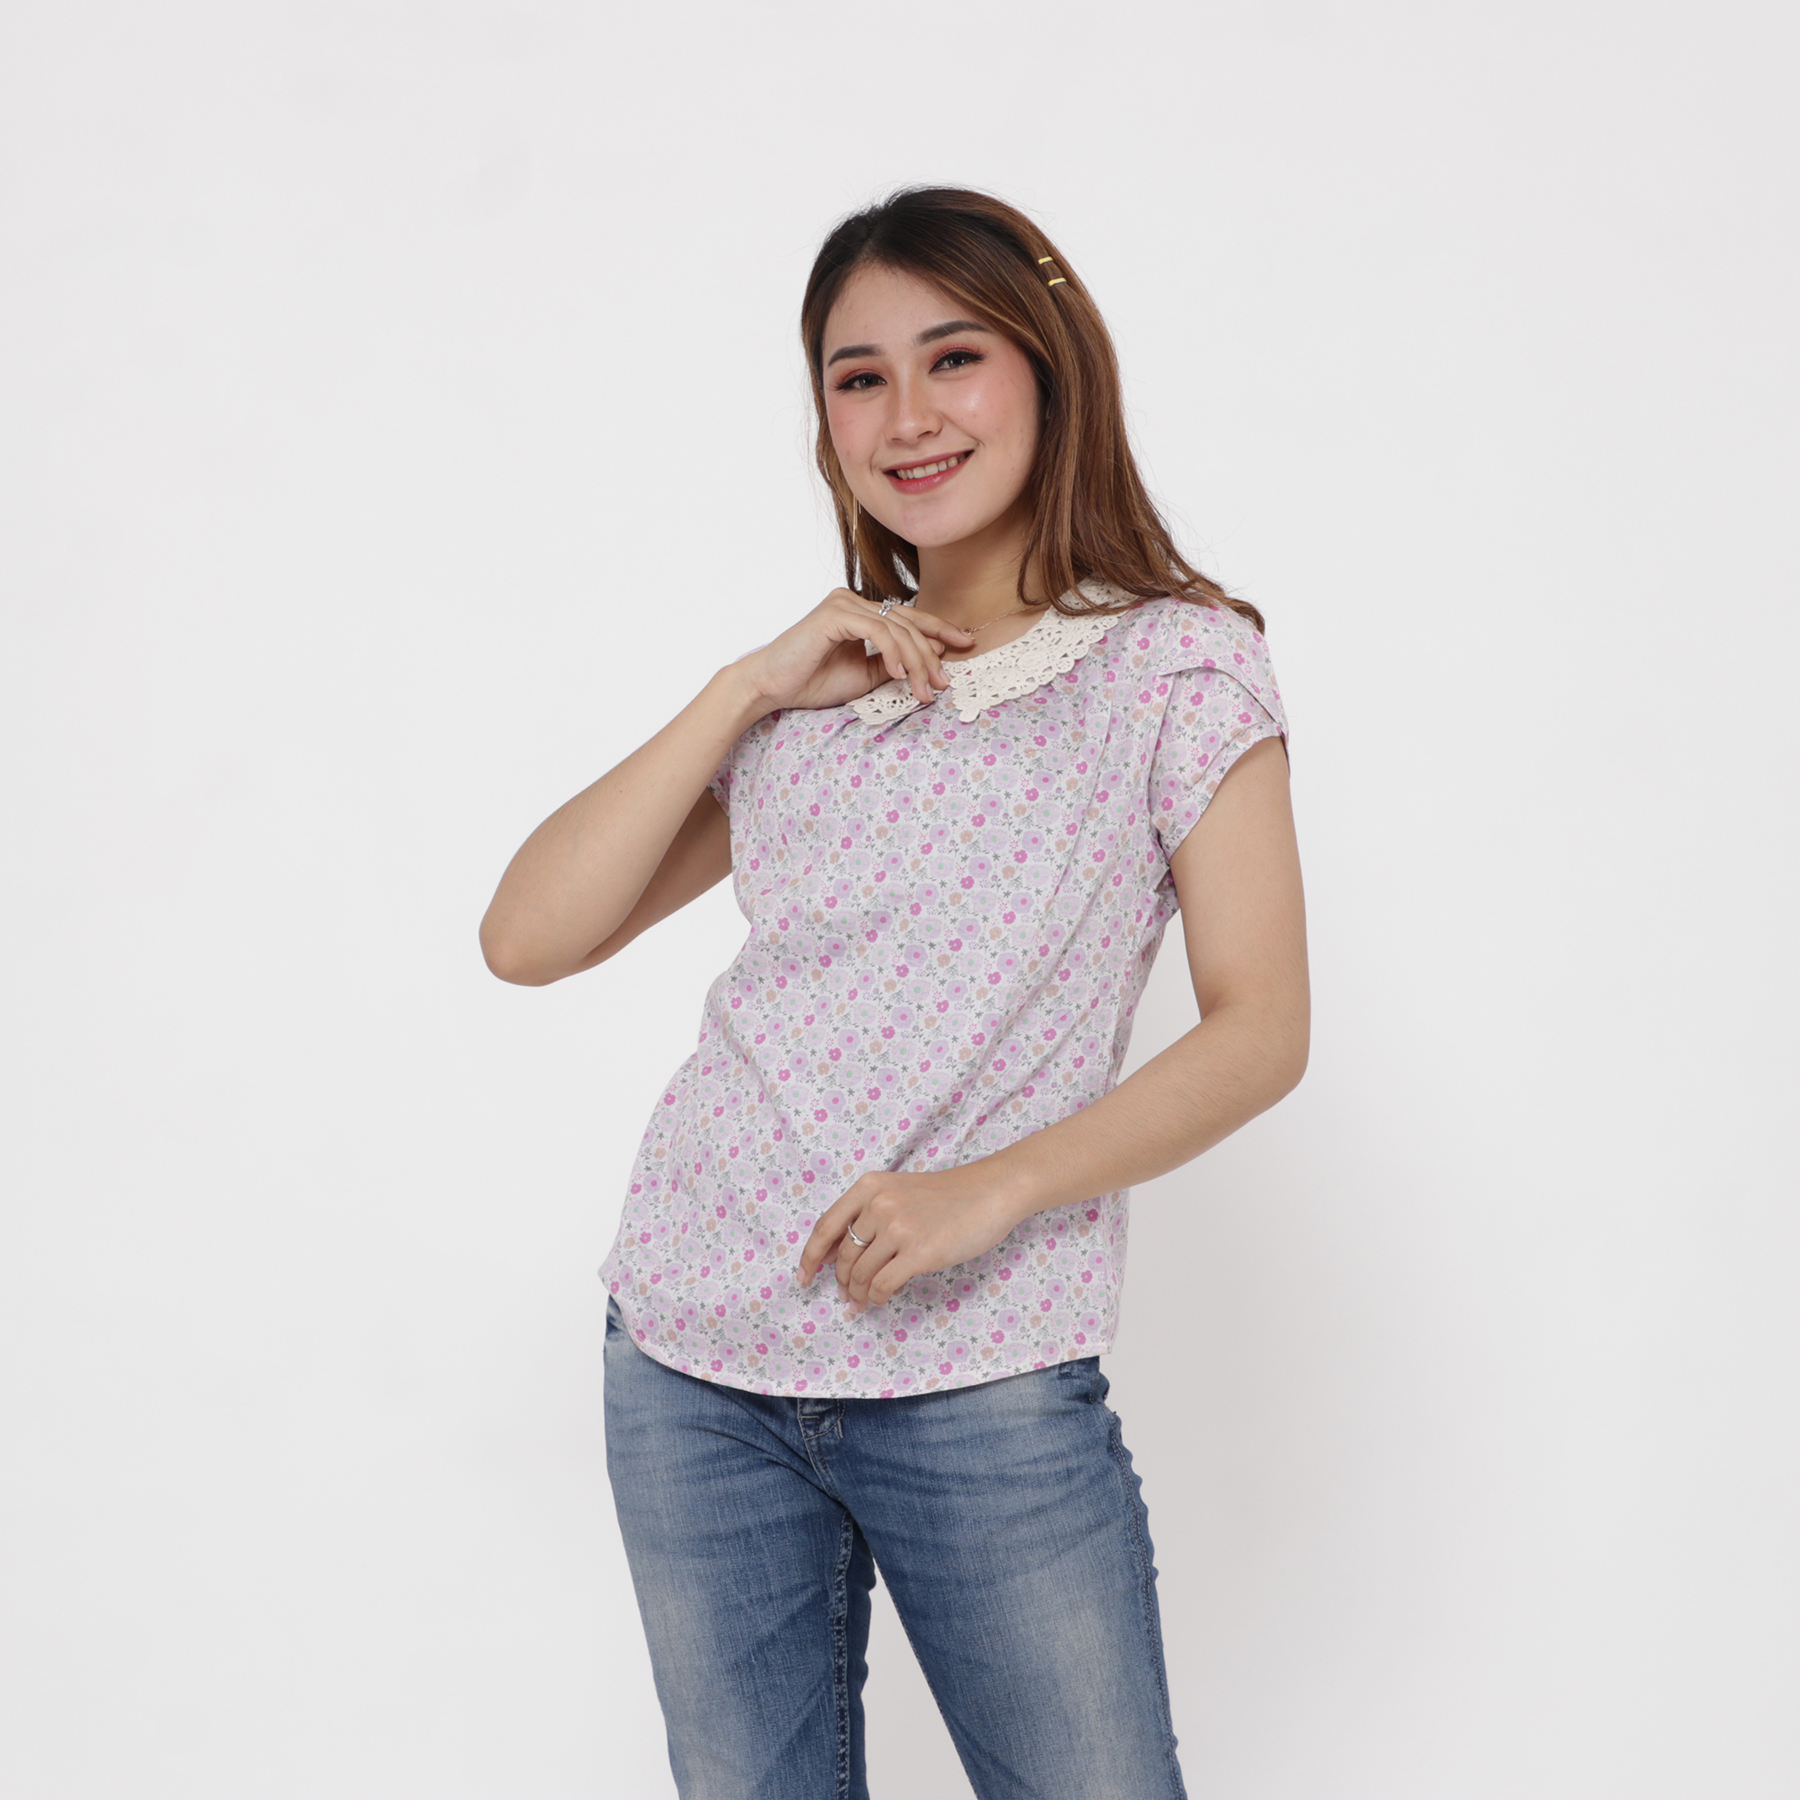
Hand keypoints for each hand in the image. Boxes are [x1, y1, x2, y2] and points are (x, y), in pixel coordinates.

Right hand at [737, 589, 974, 713]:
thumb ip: (892, 666)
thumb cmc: (811, 682)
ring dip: (916, 662)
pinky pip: (877, 630)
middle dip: (932, 656)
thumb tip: (928, 663)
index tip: (965, 645)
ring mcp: (844, 603)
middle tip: (944, 684)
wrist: (772, 687)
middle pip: (909, 624)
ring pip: (897, 629)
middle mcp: (854, 601)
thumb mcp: (864, 676)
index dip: (940, 630)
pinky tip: (900, 675)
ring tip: (925, 690)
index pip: (909, 617)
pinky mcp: (835, 613)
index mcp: (862, 613)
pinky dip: (893, 653)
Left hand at [798, 1163, 1031, 1314]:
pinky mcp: (920, 1252)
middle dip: (841, 1281)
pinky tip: (880, 1300)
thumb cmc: (947, 1195)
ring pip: (861, 1274)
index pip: (826, 1227)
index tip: (803, 1277)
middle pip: (844, 1256)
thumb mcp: (900, 1191)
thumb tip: (837, 1254)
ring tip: (862, 1301)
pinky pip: (883, 1285)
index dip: (811, 1257)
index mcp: (870, 1186)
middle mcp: (880, 1204)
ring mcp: (899, 1228)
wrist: (991, 1192)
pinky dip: (876, 1298)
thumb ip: (869, 1215)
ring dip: (858, 1294)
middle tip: (846, 1296)